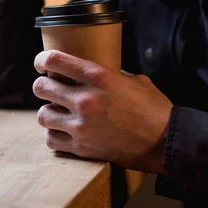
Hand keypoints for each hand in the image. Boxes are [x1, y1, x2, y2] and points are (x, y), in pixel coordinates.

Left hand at [32, 50, 172, 174]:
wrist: (166, 142)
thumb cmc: (154, 109)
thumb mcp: (134, 80)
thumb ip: (110, 74)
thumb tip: (92, 73)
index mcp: (98, 77)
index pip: (54, 60)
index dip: (42, 60)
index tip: (41, 63)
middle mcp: (86, 100)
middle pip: (41, 87)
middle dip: (43, 86)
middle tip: (50, 89)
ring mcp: (81, 125)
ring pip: (42, 115)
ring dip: (48, 112)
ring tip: (57, 112)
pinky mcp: (82, 147)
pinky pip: (51, 139)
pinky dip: (53, 134)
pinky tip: (61, 131)